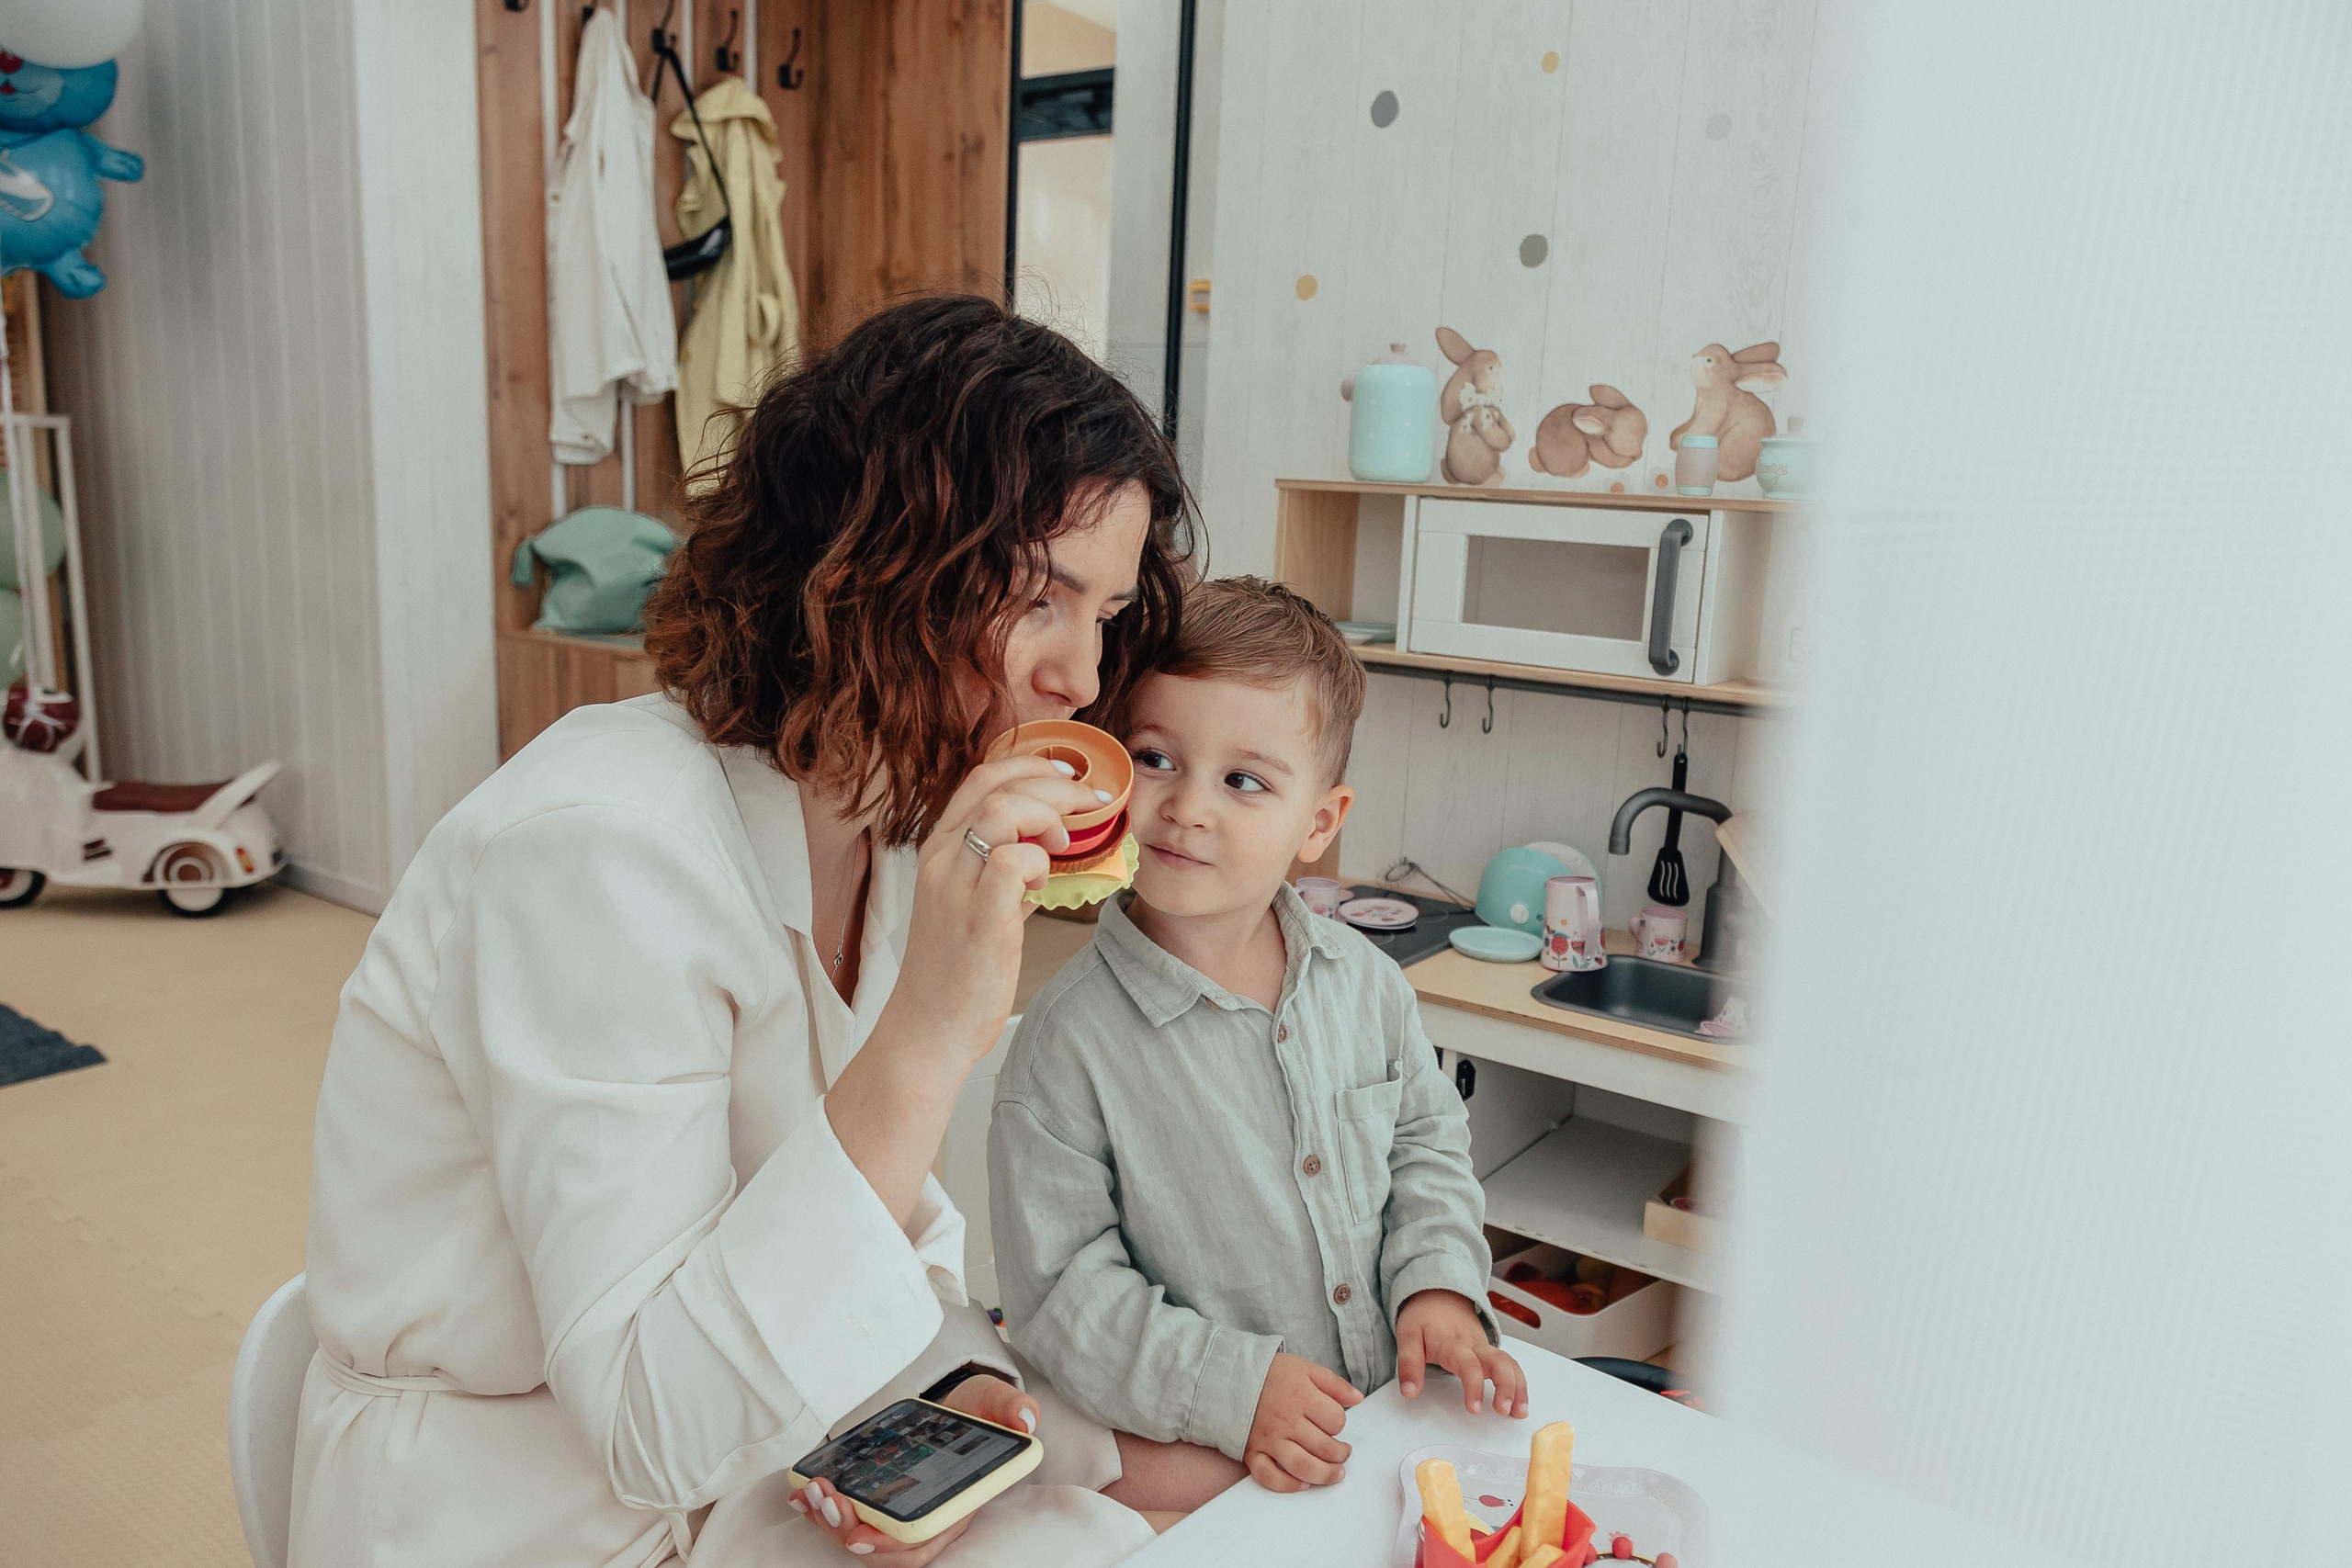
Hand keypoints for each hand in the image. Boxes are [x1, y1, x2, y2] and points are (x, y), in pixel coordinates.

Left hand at [792, 1376, 1039, 1560]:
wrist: (960, 1403)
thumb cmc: (980, 1410)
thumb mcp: (998, 1402)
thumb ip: (1013, 1409)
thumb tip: (1025, 1420)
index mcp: (957, 1503)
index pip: (926, 1538)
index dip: (891, 1545)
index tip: (861, 1536)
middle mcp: (927, 1514)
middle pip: (888, 1547)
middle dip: (851, 1533)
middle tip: (829, 1503)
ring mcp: (900, 1506)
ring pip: (863, 1535)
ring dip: (832, 1522)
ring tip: (815, 1493)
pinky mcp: (877, 1494)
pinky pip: (848, 1516)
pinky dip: (819, 1512)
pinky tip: (801, 1495)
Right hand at [878, 755, 1107, 1065]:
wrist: (928, 1027)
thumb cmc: (954, 972)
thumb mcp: (973, 905)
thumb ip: (1006, 873)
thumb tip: (1050, 852)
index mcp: (939, 850)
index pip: (981, 778)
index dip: (1030, 765)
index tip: (1068, 775)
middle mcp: (942, 860)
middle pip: (996, 785)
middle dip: (1054, 782)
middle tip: (1089, 801)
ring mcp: (956, 887)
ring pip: (1002, 813)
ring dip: (1047, 816)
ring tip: (1063, 844)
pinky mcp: (980, 919)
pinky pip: (1013, 863)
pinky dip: (1040, 863)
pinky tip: (1044, 885)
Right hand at [1243, 1351, 1362, 1492]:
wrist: (1228, 1377)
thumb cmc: (1269, 1374)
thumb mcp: (1304, 1368)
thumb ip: (1334, 1384)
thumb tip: (1358, 1398)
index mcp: (1301, 1397)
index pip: (1335, 1421)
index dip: (1340, 1425)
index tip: (1336, 1425)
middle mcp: (1286, 1420)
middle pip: (1324, 1447)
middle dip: (1340, 1455)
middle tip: (1343, 1454)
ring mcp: (1269, 1439)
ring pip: (1302, 1466)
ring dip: (1324, 1475)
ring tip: (1335, 1474)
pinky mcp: (1252, 1452)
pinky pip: (1269, 1476)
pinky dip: (1288, 1485)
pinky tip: (1302, 1484)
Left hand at [1396, 1290, 1526, 1417]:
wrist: (1438, 1294)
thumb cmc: (1423, 1316)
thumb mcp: (1407, 1336)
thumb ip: (1409, 1365)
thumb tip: (1409, 1391)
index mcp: (1453, 1343)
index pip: (1469, 1365)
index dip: (1474, 1387)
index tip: (1475, 1408)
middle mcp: (1474, 1345)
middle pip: (1500, 1362)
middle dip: (1507, 1387)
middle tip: (1504, 1410)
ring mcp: (1484, 1347)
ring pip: (1509, 1363)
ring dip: (1518, 1387)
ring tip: (1519, 1412)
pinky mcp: (1489, 1350)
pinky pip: (1509, 1364)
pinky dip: (1518, 1382)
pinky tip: (1519, 1401)